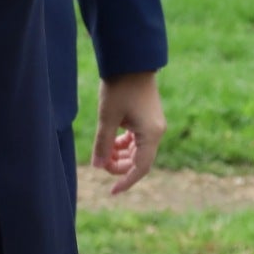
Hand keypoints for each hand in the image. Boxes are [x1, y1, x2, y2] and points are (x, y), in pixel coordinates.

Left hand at [91, 70, 165, 193]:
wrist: (130, 62)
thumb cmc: (119, 88)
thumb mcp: (107, 117)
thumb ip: (102, 143)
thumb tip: (98, 166)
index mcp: (151, 134)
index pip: (141, 168)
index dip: (126, 181)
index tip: (112, 192)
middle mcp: (156, 132)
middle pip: (139, 160)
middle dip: (119, 165)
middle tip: (99, 162)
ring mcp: (152, 125)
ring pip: (137, 150)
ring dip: (120, 155)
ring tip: (102, 151)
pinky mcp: (146, 118)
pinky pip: (136, 139)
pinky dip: (123, 144)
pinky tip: (109, 141)